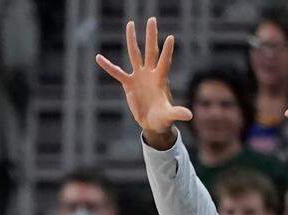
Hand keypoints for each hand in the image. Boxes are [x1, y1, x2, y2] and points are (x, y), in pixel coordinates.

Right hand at [95, 17, 191, 149]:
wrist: (152, 122)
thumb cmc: (163, 118)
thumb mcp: (169, 115)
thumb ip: (177, 113)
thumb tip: (189, 115)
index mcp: (160, 80)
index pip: (164, 62)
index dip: (167, 51)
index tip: (171, 37)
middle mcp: (150, 74)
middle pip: (151, 51)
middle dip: (151, 36)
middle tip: (152, 20)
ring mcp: (139, 76)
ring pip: (134, 54)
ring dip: (132, 40)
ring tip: (130, 24)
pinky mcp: (129, 83)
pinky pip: (116, 72)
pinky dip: (108, 66)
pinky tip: (98, 57)